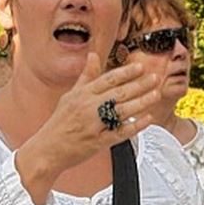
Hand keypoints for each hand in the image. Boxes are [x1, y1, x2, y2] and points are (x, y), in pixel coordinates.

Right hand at [18, 54, 158, 187]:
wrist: (48, 149)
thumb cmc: (60, 122)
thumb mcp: (70, 96)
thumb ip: (86, 76)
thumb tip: (93, 55)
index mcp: (82, 95)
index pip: (107, 80)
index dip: (125, 72)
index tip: (140, 67)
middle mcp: (88, 107)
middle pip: (118, 93)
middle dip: (139, 85)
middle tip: (155, 78)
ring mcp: (94, 125)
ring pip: (122, 111)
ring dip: (141, 102)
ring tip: (156, 94)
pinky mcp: (98, 142)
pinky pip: (120, 132)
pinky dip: (135, 125)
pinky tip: (147, 119)